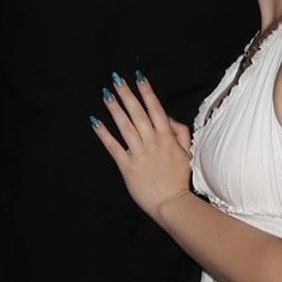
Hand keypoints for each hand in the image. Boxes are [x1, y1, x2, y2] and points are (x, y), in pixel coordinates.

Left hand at [91, 72, 191, 220]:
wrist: (171, 203)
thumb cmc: (179, 179)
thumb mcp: (187, 152)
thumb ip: (181, 133)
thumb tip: (169, 119)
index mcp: (167, 137)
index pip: (155, 109)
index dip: (146, 92)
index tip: (139, 78)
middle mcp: (152, 142)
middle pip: (137, 113)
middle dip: (127, 94)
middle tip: (116, 78)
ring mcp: (139, 153)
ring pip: (125, 126)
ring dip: (115, 108)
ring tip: (106, 94)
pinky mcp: (127, 166)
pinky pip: (113, 147)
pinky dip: (103, 134)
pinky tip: (95, 122)